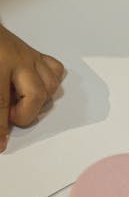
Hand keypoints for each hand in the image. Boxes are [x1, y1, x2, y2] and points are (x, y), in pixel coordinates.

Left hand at [0, 26, 64, 150]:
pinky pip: (55, 70)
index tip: (0, 144)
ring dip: (36, 101)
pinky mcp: (35, 53)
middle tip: (9, 118)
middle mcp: (19, 59)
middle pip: (35, 94)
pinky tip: (31, 88)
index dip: (0, 128)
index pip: (2, 104)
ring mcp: (30, 55)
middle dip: (24, 114)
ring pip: (50, 85)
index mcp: (0, 63)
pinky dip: (48, 83)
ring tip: (19, 104)